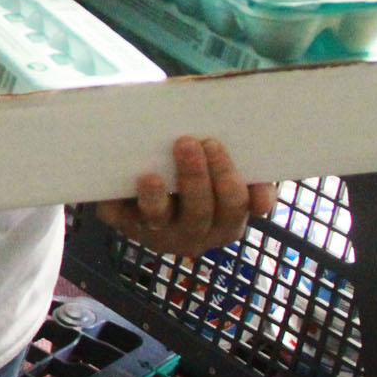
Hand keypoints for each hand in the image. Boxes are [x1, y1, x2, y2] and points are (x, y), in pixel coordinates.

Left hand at [96, 137, 276, 257]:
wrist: (158, 186)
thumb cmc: (205, 172)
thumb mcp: (228, 171)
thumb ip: (249, 168)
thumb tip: (259, 190)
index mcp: (227, 220)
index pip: (233, 203)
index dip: (225, 176)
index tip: (212, 143)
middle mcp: (196, 233)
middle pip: (199, 211)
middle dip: (194, 177)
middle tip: (185, 143)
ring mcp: (160, 232)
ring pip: (159, 218)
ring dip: (156, 197)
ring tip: (151, 176)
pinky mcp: (127, 224)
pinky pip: (120, 216)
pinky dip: (117, 202)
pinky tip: (120, 182)